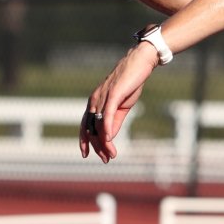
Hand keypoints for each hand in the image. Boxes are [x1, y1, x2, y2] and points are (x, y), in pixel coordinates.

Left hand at [79, 43, 158, 162]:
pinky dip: (106, 128)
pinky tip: (108, 139)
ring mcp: (103, 97)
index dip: (84, 140)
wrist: (139, 63)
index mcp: (95, 102)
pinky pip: (107, 114)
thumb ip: (114, 122)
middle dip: (97, 146)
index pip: (85, 125)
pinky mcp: (113, 94)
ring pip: (98, 124)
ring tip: (111, 155)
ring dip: (104, 142)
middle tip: (106, 159)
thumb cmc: (130, 83)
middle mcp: (94, 100)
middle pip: (91, 128)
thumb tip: (109, 137)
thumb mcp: (121, 107)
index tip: (86, 154)